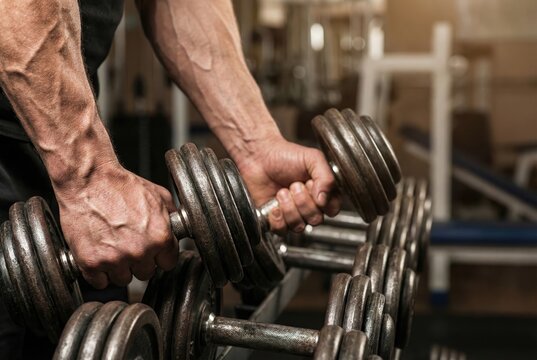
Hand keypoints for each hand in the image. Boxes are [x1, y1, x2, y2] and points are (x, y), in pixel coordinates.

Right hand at [54, 163, 177, 288]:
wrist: (88, 180)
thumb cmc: (121, 185)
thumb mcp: (158, 195)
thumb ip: (171, 216)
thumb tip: (178, 227)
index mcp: (160, 237)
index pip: (168, 263)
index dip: (160, 256)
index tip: (153, 251)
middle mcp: (140, 251)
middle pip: (146, 273)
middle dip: (140, 261)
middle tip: (129, 245)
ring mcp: (115, 259)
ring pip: (123, 280)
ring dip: (119, 268)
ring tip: (112, 247)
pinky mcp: (91, 263)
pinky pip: (99, 282)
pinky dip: (98, 272)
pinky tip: (98, 254)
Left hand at [237, 135, 340, 233]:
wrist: (259, 156)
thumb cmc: (285, 155)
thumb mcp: (313, 159)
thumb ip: (326, 177)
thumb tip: (324, 199)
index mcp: (322, 192)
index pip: (332, 209)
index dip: (323, 201)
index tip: (311, 185)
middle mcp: (309, 205)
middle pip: (315, 219)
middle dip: (302, 201)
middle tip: (294, 185)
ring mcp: (293, 214)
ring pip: (299, 226)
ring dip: (289, 208)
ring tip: (282, 192)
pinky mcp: (276, 219)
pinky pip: (281, 230)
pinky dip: (277, 217)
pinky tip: (274, 203)